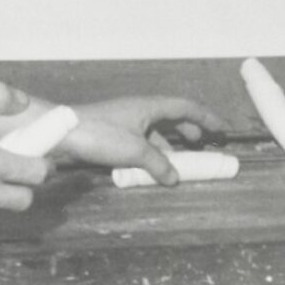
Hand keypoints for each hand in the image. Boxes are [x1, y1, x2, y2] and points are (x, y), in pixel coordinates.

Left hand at [53, 93, 232, 188]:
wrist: (63, 132)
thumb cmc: (101, 134)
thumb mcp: (135, 151)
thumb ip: (158, 164)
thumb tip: (174, 178)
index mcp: (150, 106)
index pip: (186, 107)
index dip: (206, 118)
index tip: (221, 129)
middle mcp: (140, 110)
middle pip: (172, 117)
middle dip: (188, 130)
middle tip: (200, 145)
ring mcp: (126, 121)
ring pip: (155, 132)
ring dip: (169, 146)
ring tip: (178, 162)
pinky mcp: (114, 134)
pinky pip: (141, 142)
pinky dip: (152, 153)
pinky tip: (152, 168)